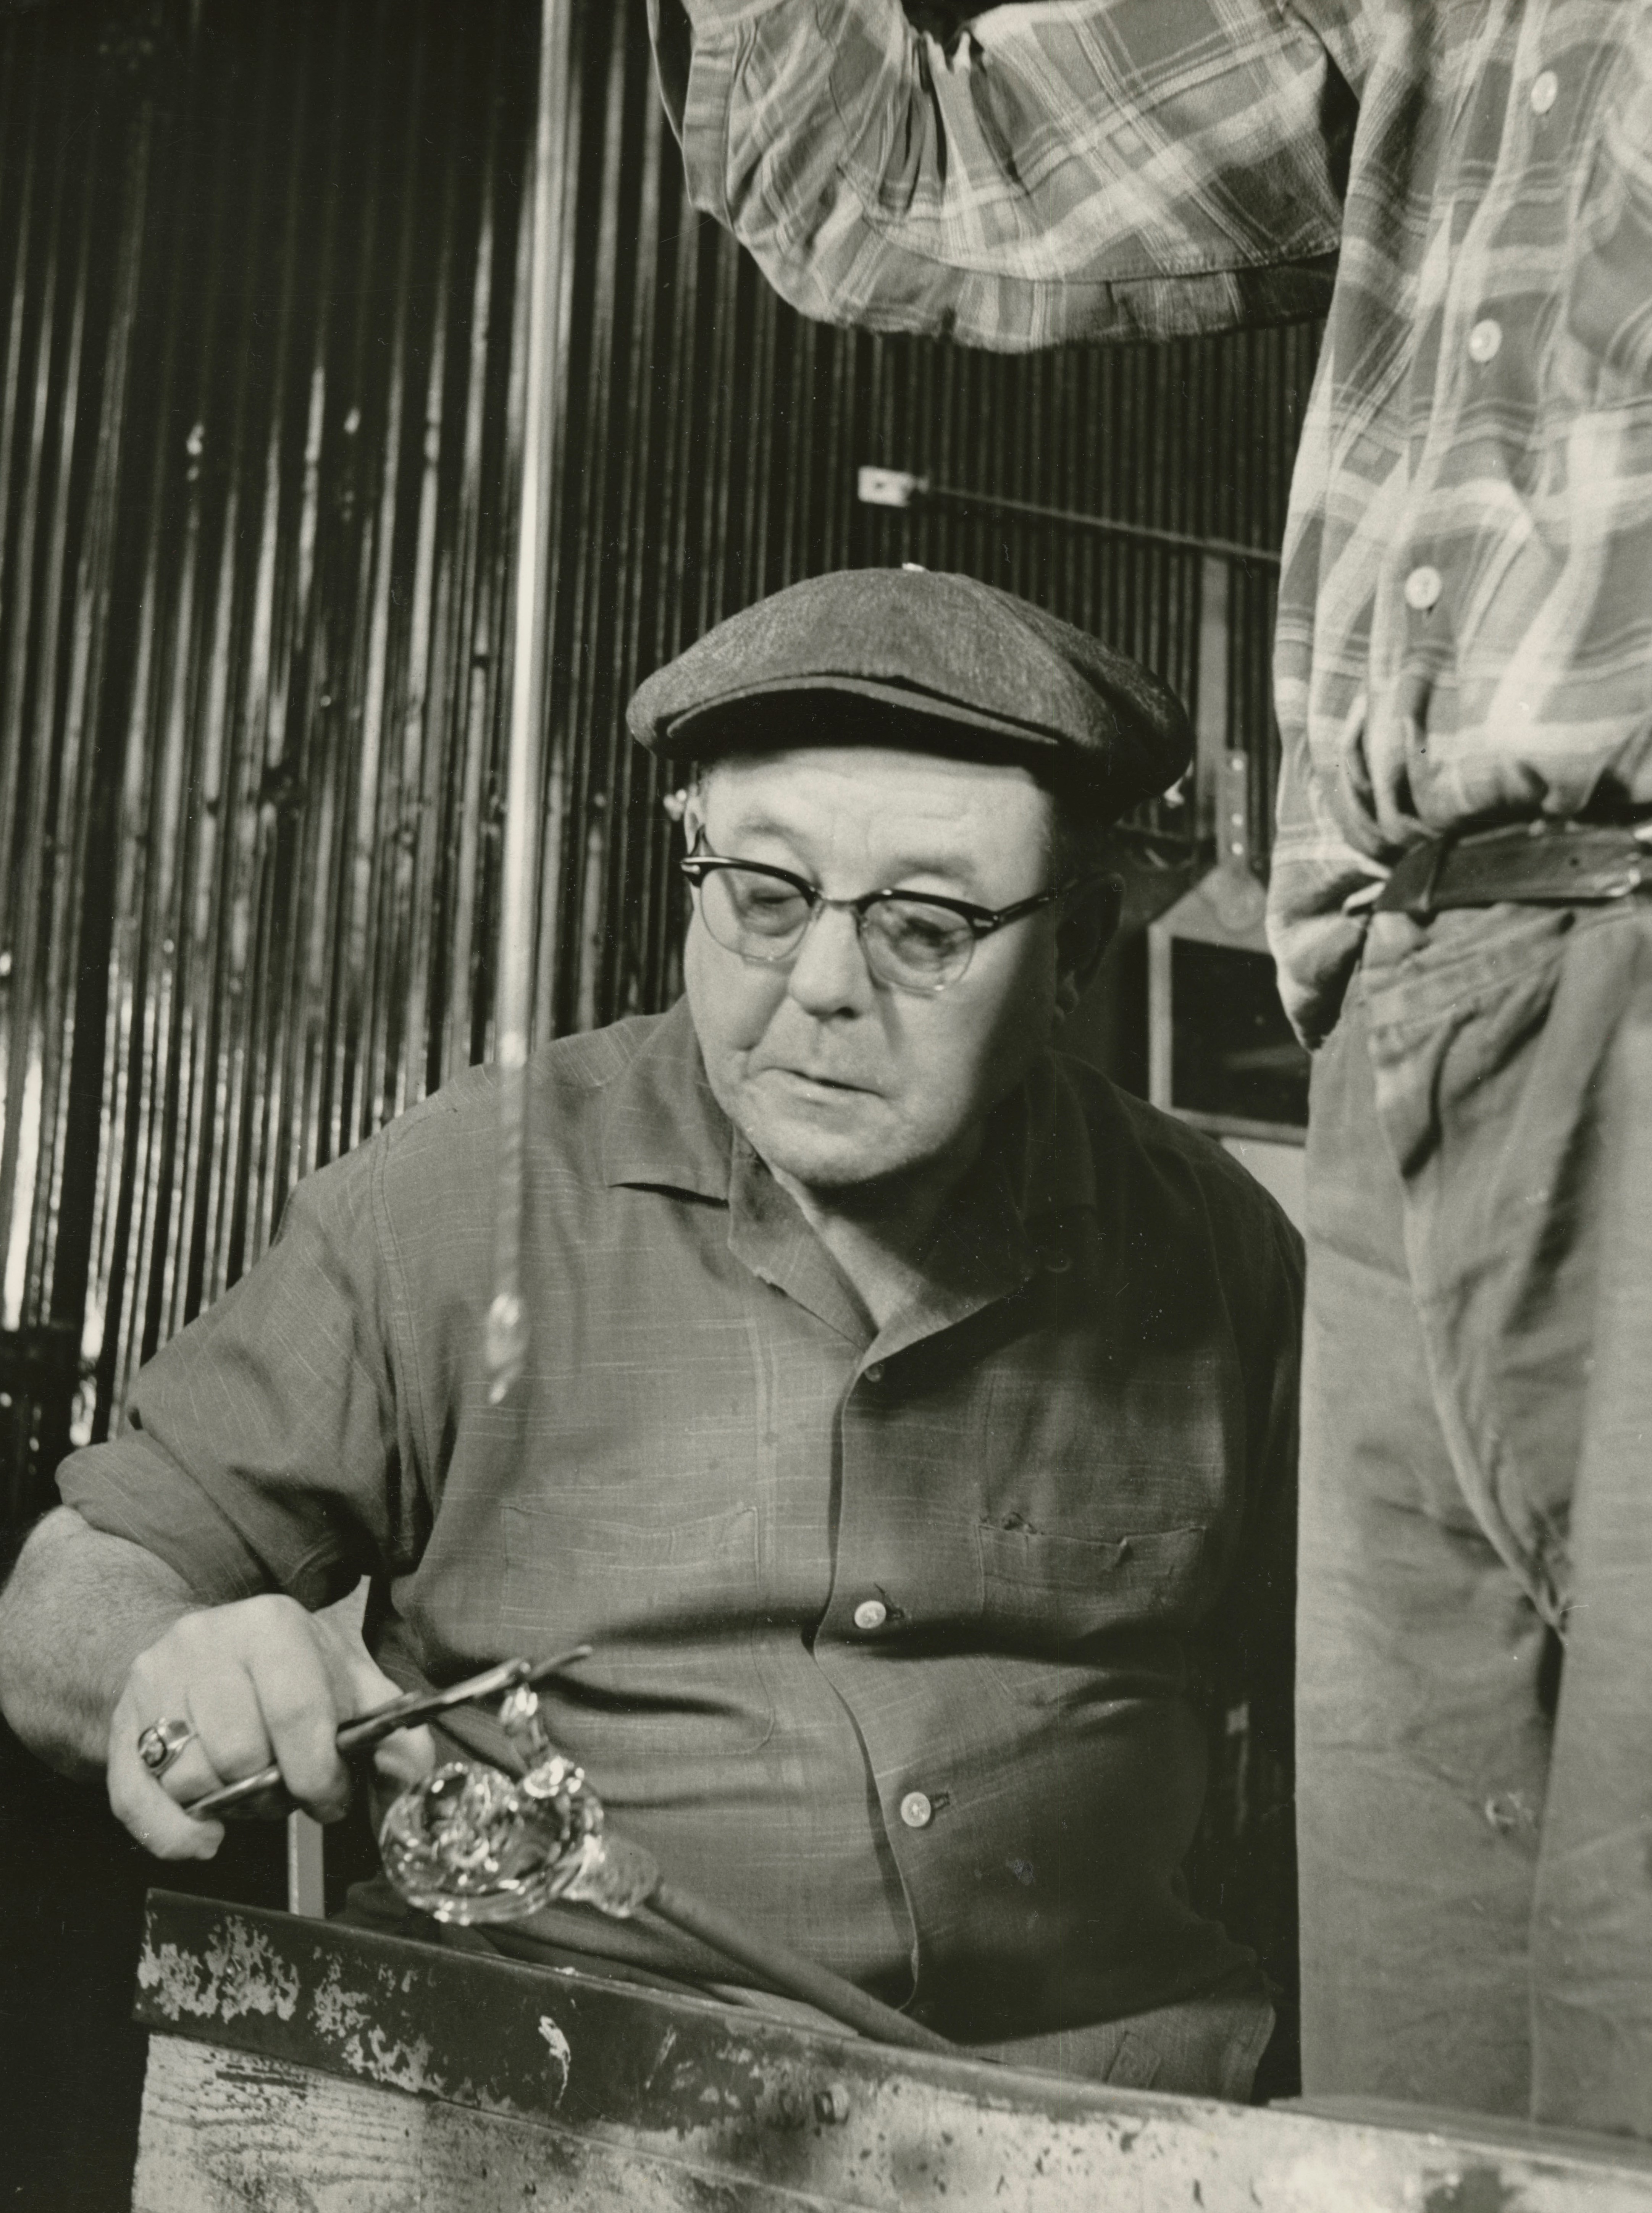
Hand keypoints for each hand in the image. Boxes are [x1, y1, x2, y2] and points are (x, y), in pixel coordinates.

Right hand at [107, 1594, 434, 1860]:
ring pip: (193, 1779)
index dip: (319, 1771)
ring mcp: (155, 1684)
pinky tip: (208, 1835)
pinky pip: (139, 1804)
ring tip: (248, 1785)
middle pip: (242, 1751)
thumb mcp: (343, 1680)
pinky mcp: (121, 1730)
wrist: (191, 1652)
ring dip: (230, 1804)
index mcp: (272, 1624)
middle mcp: (207, 1642)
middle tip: (288, 1789)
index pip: (296, 1710)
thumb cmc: (281, 1674)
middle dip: (275, 1790)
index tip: (331, 1796)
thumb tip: (414, 1774)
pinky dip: (177, 1834)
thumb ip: (390, 1727)